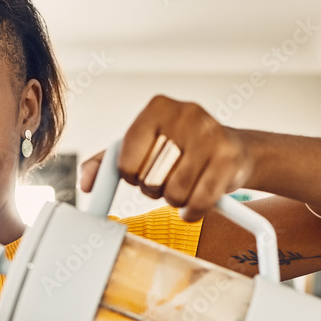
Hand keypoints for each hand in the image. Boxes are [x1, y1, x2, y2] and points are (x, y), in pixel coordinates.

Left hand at [79, 95, 253, 221]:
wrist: (234, 150)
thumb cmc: (180, 148)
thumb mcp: (142, 146)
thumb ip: (107, 161)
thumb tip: (86, 184)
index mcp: (158, 108)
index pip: (125, 159)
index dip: (131, 174)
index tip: (141, 171)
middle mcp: (186, 115)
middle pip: (149, 178)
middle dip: (154, 188)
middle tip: (166, 179)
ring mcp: (211, 136)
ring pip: (174, 193)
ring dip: (175, 200)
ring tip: (184, 185)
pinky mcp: (229, 160)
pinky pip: (198, 202)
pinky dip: (192, 211)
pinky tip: (196, 201)